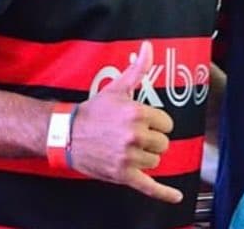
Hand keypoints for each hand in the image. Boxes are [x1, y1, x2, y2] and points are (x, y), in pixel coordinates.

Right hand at [70, 41, 181, 203]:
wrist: (65, 134)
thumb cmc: (95, 110)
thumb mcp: (118, 88)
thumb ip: (139, 69)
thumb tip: (149, 46)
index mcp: (138, 114)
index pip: (167, 124)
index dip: (156, 124)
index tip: (142, 123)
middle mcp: (135, 136)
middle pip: (163, 144)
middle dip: (152, 141)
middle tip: (132, 137)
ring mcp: (128, 158)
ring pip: (156, 161)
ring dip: (146, 157)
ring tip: (126, 149)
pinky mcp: (122, 176)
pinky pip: (148, 186)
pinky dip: (164, 194)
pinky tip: (177, 198)